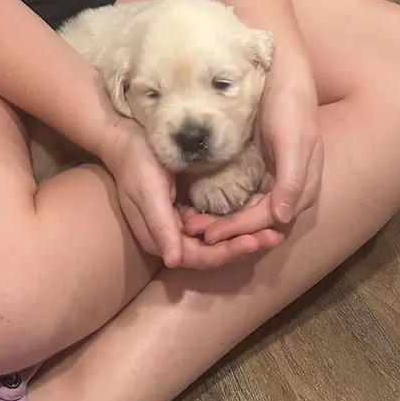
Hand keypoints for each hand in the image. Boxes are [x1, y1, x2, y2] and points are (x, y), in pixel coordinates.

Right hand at [100, 119, 286, 269]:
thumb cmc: (136, 163)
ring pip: (214, 241)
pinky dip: (232, 224)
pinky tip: (252, 218)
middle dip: (242, 246)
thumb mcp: (148, 192)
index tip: (254, 241)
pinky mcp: (184, 210)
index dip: (227, 252)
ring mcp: (178, 224)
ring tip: (271, 232)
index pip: (199, 256)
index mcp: (160, 239)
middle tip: (274, 236)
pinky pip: (212, 225)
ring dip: (241, 238)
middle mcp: (171, 237)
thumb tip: (173, 260)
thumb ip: (160, 225)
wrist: (125, 139)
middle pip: (211, 252)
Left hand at [183, 52, 321, 247]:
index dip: (239, 229)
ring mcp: (273, 176)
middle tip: (193, 231)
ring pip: (248, 211)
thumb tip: (282, 217)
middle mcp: (289, 187)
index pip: (267, 219)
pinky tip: (201, 204)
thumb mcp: (294, 140)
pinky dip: (224, 203)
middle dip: (227, 230)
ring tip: (192, 222)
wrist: (281, 70)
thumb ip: (291, 179)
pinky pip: (242, 194)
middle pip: (257, 221)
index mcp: (303, 186)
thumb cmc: (291, 103)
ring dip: (222, 221)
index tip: (208, 234)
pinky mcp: (258, 165)